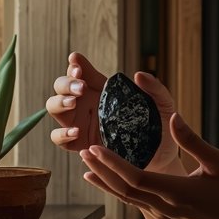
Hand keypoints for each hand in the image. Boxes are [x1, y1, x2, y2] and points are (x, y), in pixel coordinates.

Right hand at [48, 52, 181, 171]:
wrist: (161, 158)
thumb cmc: (160, 128)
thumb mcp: (163, 105)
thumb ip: (155, 88)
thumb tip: (138, 75)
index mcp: (103, 90)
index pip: (82, 72)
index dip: (76, 65)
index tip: (77, 61)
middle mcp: (88, 104)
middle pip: (62, 86)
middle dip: (66, 82)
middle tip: (81, 86)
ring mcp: (81, 124)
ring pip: (55, 108)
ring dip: (59, 102)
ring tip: (73, 102)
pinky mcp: (81, 146)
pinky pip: (60, 139)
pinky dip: (62, 134)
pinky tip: (75, 131)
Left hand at [79, 112, 218, 218]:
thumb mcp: (217, 160)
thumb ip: (193, 140)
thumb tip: (173, 117)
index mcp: (175, 192)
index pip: (135, 178)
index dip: (113, 164)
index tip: (95, 148)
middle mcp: (164, 206)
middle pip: (123, 189)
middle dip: (102, 170)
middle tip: (83, 152)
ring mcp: (163, 214)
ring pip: (126, 198)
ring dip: (105, 182)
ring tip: (87, 167)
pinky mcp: (164, 216)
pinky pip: (134, 202)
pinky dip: (117, 190)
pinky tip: (107, 182)